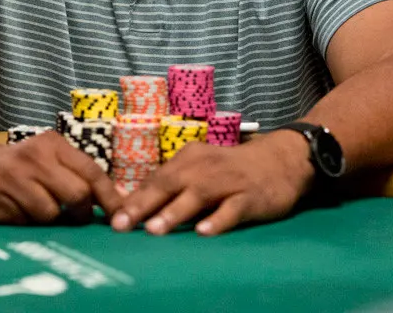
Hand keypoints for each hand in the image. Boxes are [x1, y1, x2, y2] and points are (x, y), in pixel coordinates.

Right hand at [0, 129, 122, 223]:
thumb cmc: (19, 167)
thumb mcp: (49, 160)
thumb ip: (82, 177)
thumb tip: (124, 200)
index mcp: (52, 144)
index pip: (92, 172)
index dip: (110, 199)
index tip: (120, 218)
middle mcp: (32, 156)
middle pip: (76, 196)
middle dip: (79, 213)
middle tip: (72, 217)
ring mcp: (8, 176)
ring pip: (49, 214)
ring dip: (48, 220)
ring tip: (34, 209)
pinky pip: (21, 222)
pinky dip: (22, 223)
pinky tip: (12, 210)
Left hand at [111, 131, 314, 235]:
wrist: (281, 160)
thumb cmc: (232, 169)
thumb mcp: (200, 169)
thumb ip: (173, 185)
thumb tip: (135, 205)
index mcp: (188, 159)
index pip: (155, 179)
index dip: (133, 199)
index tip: (111, 218)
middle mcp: (205, 166)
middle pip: (170, 184)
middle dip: (144, 205)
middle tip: (122, 225)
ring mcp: (228, 180)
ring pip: (198, 195)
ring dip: (175, 212)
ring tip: (155, 229)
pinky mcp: (251, 196)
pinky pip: (233, 209)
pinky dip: (219, 219)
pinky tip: (205, 232)